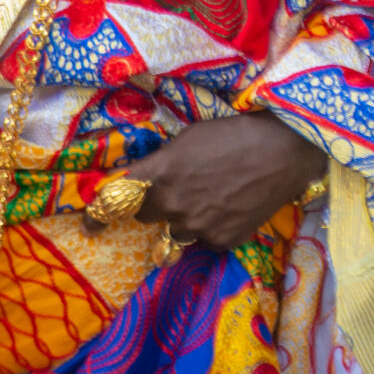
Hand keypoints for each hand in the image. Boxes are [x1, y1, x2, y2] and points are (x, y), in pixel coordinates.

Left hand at [115, 113, 327, 250]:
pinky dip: (212, 226)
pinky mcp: (222, 241)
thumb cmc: (235, 133)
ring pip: (176, 230)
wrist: (284, 150)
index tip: (90, 226)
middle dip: (156, 204)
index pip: (116, 200)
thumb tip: (150, 178)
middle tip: (179, 189)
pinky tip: (232, 207)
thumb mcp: (189, 138)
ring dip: (185, 218)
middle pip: (146, 215)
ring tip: (212, 197)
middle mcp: (173, 204)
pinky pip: (205, 239)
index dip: (98, 215)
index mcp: (160, 173)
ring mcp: (198, 226)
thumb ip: (164, 162)